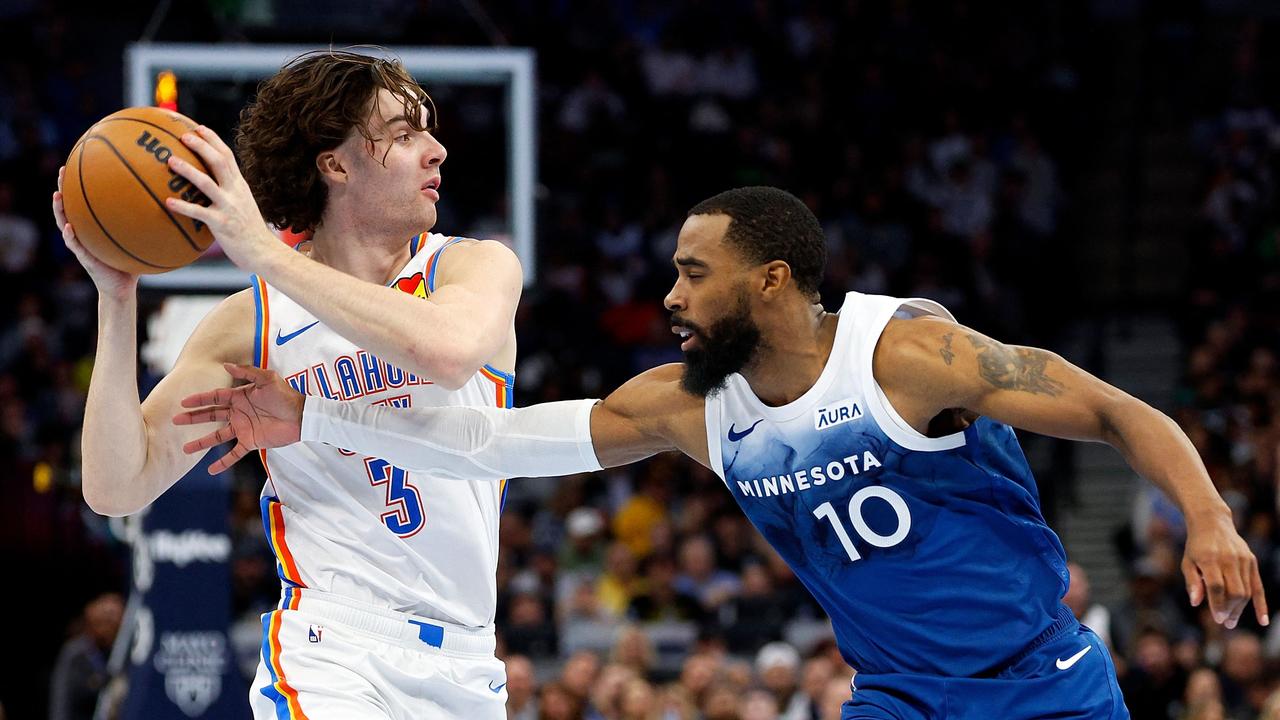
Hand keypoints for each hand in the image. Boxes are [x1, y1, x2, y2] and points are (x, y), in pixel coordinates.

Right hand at [52, 166, 137, 299]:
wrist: (123, 287)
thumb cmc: (131, 261)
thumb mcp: (140, 239)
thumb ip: (147, 222)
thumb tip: (170, 203)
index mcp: (94, 225)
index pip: (85, 199)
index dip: (81, 182)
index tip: (81, 161)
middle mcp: (84, 231)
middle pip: (70, 205)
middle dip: (64, 187)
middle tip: (62, 170)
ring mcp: (81, 244)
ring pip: (64, 222)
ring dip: (59, 209)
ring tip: (57, 195)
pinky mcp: (84, 258)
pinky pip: (75, 245)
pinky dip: (71, 236)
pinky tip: (69, 227)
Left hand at [163, 125, 282, 271]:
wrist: (263, 252)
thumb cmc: (249, 231)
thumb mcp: (242, 206)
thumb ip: (228, 193)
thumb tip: (206, 185)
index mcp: (240, 186)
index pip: (228, 156)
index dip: (213, 140)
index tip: (198, 128)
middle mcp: (236, 192)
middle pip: (219, 162)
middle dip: (201, 146)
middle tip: (183, 136)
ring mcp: (229, 207)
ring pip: (207, 183)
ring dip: (188, 170)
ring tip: (170, 161)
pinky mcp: (222, 224)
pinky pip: (199, 212)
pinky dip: (183, 206)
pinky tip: (167, 202)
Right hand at [173, 363, 305, 473]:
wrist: (302, 417)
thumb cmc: (286, 396)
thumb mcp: (267, 379)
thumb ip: (247, 372)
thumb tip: (225, 365)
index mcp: (240, 396)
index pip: (215, 398)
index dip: (199, 400)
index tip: (183, 402)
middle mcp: (238, 412)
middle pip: (211, 416)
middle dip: (193, 418)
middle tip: (175, 421)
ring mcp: (244, 428)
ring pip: (217, 436)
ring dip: (202, 442)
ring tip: (185, 449)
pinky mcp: (252, 442)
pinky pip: (234, 453)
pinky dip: (223, 462)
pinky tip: (211, 470)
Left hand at [1182, 509, 1268, 627]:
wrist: (1212, 522)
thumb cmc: (1196, 546)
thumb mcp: (1187, 562)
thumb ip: (1192, 582)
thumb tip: (1196, 603)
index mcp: (1209, 559)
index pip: (1216, 586)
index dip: (1217, 604)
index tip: (1217, 618)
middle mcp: (1228, 559)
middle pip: (1234, 591)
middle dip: (1230, 610)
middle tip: (1224, 623)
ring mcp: (1243, 560)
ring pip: (1246, 591)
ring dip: (1240, 609)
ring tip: (1231, 621)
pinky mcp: (1251, 561)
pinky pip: (1258, 586)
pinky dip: (1260, 604)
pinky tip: (1262, 621)